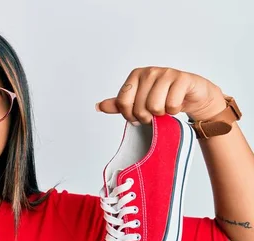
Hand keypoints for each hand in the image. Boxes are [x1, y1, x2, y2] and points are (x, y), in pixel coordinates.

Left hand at [96, 67, 227, 124]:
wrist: (192, 96)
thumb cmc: (164, 98)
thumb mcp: (139, 102)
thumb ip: (120, 104)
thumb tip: (99, 106)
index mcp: (135, 75)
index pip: (122, 102)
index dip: (130, 116)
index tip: (137, 117)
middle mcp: (149, 71)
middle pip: (139, 107)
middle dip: (147, 117)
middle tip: (155, 114)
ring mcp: (166, 73)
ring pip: (155, 107)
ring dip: (161, 115)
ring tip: (165, 109)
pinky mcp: (182, 79)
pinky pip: (171, 105)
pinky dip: (174, 111)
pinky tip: (177, 105)